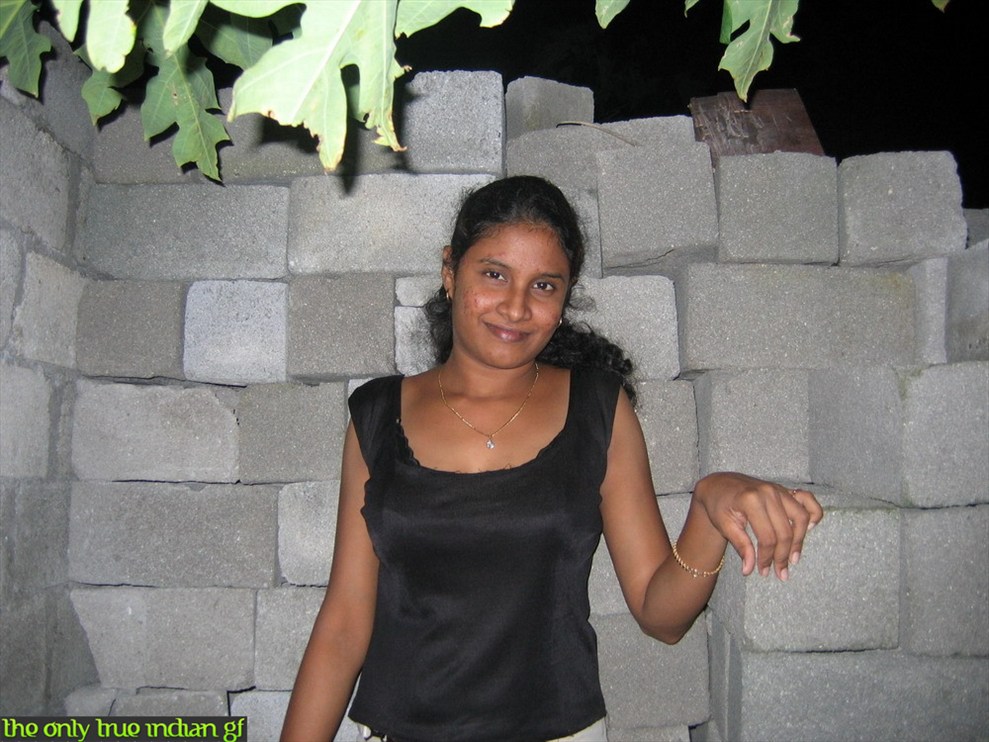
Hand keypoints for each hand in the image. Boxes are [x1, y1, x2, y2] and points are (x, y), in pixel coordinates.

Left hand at [693, 472, 823, 579]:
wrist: (719, 485)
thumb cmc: (719, 505)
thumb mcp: (724, 525)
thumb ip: (740, 546)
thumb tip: (749, 570)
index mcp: (751, 500)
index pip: (767, 537)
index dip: (766, 558)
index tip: (763, 571)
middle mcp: (768, 492)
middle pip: (785, 531)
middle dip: (783, 556)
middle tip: (780, 573)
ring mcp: (778, 489)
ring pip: (800, 517)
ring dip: (799, 541)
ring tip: (793, 559)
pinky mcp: (784, 489)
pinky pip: (807, 499)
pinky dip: (813, 513)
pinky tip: (809, 529)